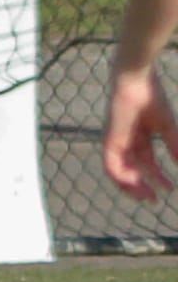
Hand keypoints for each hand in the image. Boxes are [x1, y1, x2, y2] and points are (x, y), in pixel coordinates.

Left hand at [104, 64, 177, 199]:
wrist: (136, 81)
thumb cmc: (150, 97)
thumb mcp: (167, 126)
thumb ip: (174, 145)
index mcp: (139, 136)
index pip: (146, 162)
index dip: (157, 177)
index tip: (170, 189)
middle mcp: (126, 141)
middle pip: (131, 169)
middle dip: (142, 186)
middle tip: (154, 200)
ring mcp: (116, 140)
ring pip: (118, 171)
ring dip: (131, 186)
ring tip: (146, 196)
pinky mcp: (109, 139)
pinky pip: (110, 164)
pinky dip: (121, 176)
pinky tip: (136, 182)